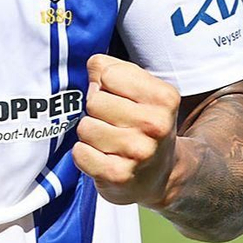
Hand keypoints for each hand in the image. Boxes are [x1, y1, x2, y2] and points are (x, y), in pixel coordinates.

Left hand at [71, 54, 181, 207]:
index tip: (119, 98)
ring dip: (91, 134)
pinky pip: (80, 153)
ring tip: (110, 141)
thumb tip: (92, 69)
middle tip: (115, 123)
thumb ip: (112, 67)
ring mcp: (138, 152)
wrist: (162, 173)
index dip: (106, 85)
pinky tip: (104, 158)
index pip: (107, 73)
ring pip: (85, 127)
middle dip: (97, 111)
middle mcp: (155, 125)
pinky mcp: (119, 175)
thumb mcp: (140, 88)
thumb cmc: (144, 122)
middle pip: (93, 101)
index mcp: (163, 97)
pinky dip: (85, 155)